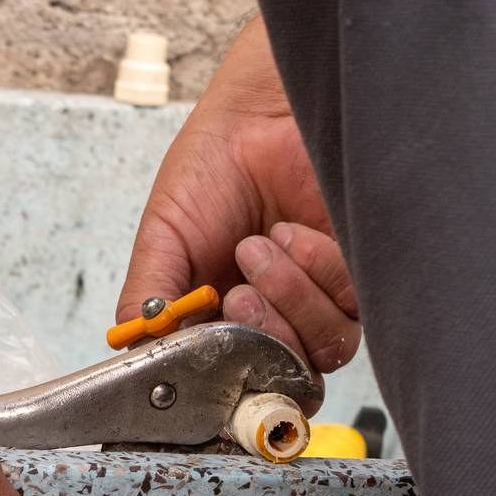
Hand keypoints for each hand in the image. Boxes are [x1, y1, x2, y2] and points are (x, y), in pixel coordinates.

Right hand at [117, 17, 359, 385]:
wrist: (259, 116)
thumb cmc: (209, 169)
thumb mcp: (161, 238)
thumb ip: (147, 300)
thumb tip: (135, 355)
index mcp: (218, 319)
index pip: (228, 379)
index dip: (223, 378)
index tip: (208, 356)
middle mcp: (272, 316)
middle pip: (281, 373)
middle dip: (258, 337)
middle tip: (236, 293)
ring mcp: (319, 299)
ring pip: (322, 349)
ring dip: (288, 301)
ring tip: (260, 249)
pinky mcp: (360, 275)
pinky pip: (354, 306)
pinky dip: (319, 271)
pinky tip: (292, 234)